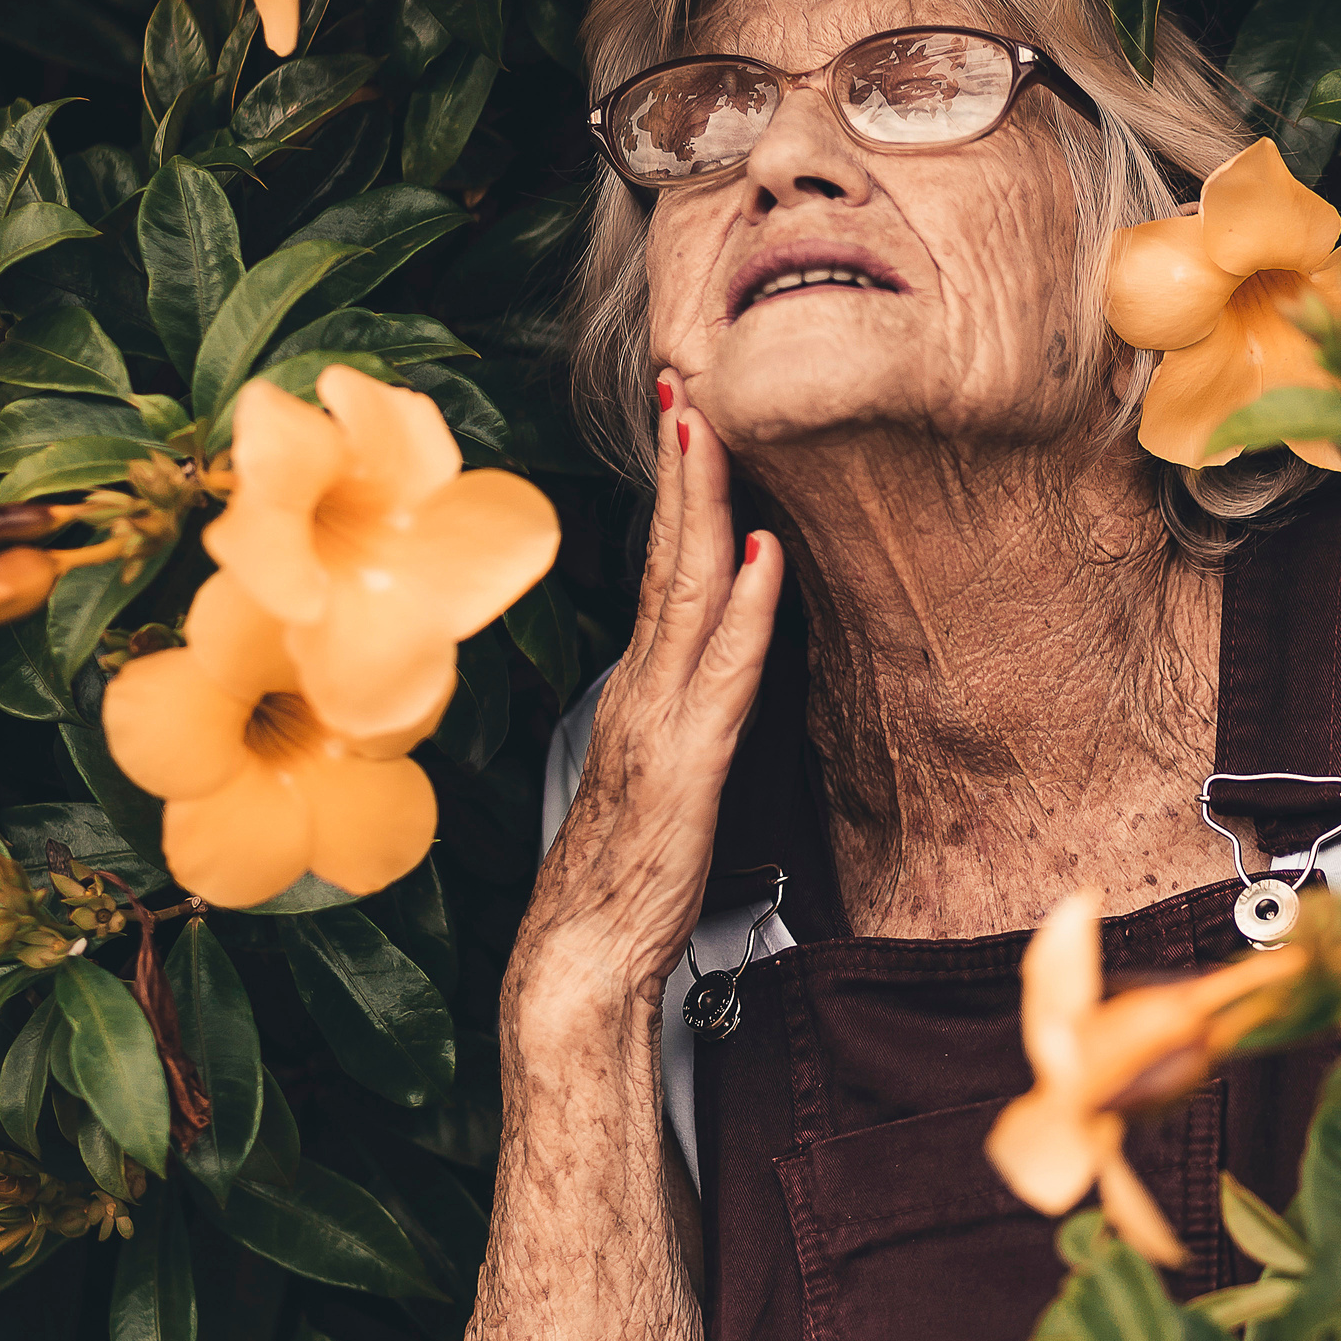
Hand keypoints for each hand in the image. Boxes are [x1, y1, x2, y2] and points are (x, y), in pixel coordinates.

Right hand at [511, 374, 783, 1040]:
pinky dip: (746, 611)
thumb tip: (718, 669)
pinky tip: (763, 558)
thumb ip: (682, 717)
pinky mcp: (687, 768)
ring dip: (705, 504)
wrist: (577, 962)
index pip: (660, 565)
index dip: (676, 487)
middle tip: (689, 378)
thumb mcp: (658, 779)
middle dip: (683, 461)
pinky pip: (723, 675)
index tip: (687, 410)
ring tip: (712, 427)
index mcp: (638, 688)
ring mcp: (660, 723)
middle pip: (667, 555)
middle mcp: (643, 689)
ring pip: (687, 593)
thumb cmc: (622, 881)